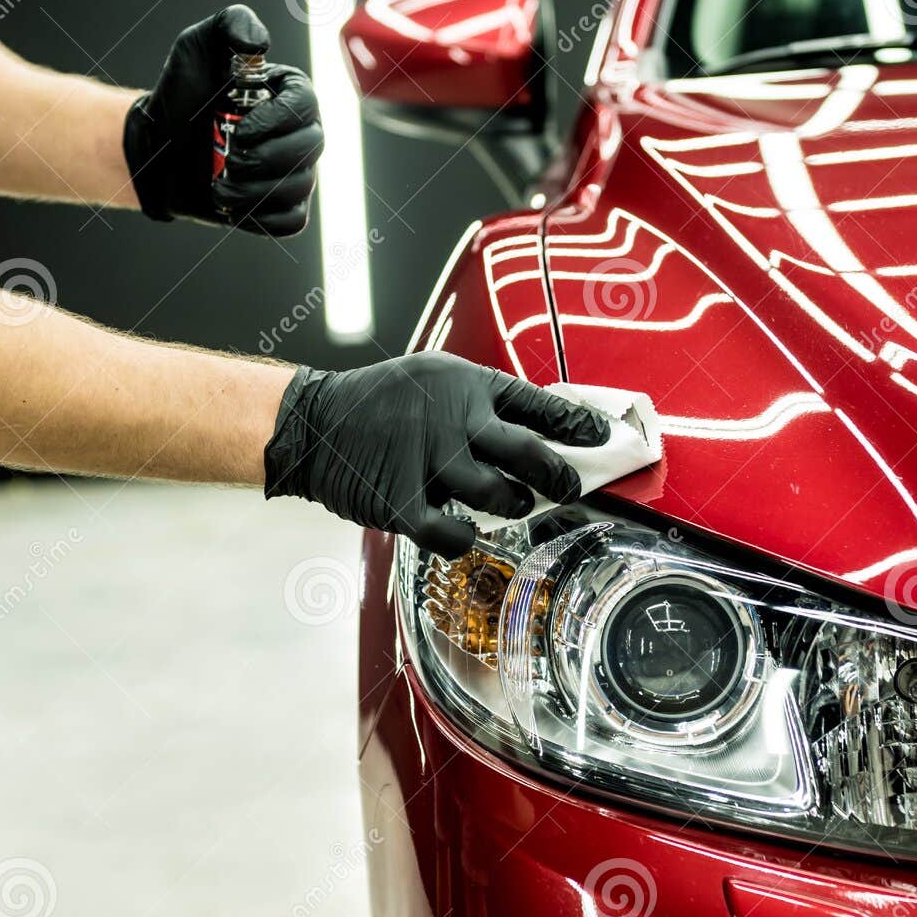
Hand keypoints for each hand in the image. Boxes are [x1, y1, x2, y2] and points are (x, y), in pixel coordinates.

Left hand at [123, 5, 323, 234]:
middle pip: (310, 148)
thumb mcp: (196, 46)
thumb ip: (230, 24)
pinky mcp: (280, 208)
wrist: (159, 147)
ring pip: (298, 188)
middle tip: (228, 158)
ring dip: (254, 190)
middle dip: (264, 158)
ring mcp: (294, 173)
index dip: (277, 122)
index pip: (306, 106)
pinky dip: (260, 217)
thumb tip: (260, 44)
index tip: (239, 129)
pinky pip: (290, 221)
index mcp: (289, 94)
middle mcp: (300, 133)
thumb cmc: (181, 95)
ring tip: (219, 184)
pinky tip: (231, 203)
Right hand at [262, 353, 611, 556]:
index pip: (537, 404)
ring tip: (514, 504)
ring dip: (515, 505)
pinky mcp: (404, 504)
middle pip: (529, 455)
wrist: (314, 424)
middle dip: (560, 477)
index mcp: (464, 386)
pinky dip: (466, 538)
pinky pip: (454, 536)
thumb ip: (478, 401)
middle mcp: (452, 422)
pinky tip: (466, 530)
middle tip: (569, 486)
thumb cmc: (378, 402)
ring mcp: (429, 464)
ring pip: (499, 497)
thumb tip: (535, 428)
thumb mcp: (433, 378)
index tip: (602, 438)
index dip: (576, 425)